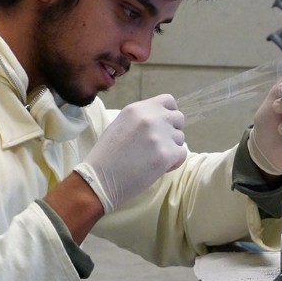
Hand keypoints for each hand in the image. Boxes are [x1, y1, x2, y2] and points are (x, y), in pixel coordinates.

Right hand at [74, 94, 186, 212]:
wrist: (99, 179)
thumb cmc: (107, 156)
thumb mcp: (121, 125)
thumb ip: (142, 118)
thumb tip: (163, 118)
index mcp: (137, 108)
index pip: (168, 100)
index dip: (169, 113)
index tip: (164, 125)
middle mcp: (150, 117)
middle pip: (178, 118)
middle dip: (172, 131)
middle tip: (158, 145)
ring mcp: (159, 135)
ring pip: (180, 138)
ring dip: (172, 148)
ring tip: (152, 158)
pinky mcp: (166, 154)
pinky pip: (182, 154)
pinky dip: (174, 162)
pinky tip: (157, 167)